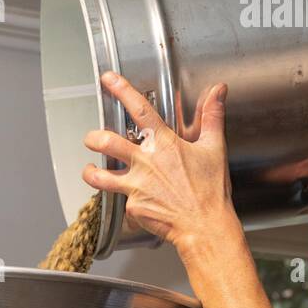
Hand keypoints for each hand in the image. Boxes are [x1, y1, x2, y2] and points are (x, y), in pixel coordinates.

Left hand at [82, 72, 236, 260]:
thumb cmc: (210, 191)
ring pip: (100, 177)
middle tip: (91, 138)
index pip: (140, 110)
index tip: (108, 79)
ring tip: (89, 170)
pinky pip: (122, 202)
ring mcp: (136, 187)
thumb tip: (218, 91)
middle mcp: (146, 163)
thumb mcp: (214, 148)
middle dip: (94, 138)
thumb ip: (212, 117)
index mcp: (164, 144)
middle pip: (107, 143)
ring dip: (90, 172)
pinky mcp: (133, 208)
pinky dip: (126, 202)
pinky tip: (133, 202)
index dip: (122, 91)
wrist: (205, 227)